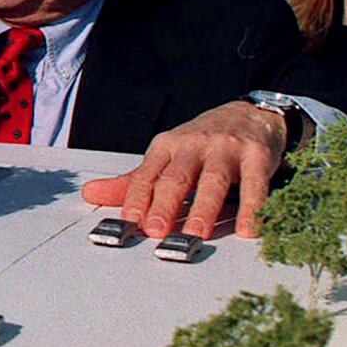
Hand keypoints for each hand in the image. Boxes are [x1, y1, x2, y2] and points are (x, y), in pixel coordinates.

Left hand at [79, 102, 286, 238]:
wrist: (250, 113)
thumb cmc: (201, 142)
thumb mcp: (164, 156)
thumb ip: (132, 181)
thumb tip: (90, 194)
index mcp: (166, 146)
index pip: (146, 175)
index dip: (136, 199)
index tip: (130, 222)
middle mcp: (193, 145)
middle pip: (176, 178)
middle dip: (164, 205)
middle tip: (157, 231)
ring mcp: (226, 149)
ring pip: (213, 181)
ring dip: (203, 208)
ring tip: (196, 233)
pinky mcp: (256, 156)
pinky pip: (254, 184)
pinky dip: (250, 208)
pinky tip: (246, 229)